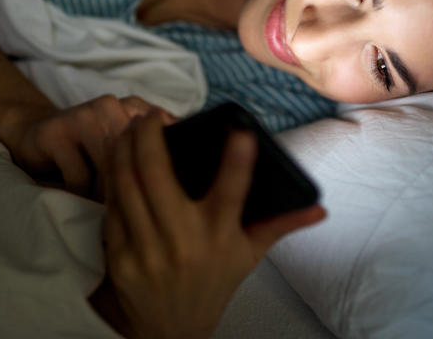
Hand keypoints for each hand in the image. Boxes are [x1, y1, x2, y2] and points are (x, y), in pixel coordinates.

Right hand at [1, 94, 172, 196]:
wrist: (31, 133)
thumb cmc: (85, 148)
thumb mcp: (120, 144)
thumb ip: (153, 150)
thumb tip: (192, 179)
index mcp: (134, 107)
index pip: (162, 139)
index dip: (165, 171)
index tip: (165, 194)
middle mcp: (112, 106)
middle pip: (136, 159)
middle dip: (133, 189)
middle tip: (133, 209)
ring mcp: (84, 116)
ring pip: (109, 169)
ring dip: (105, 193)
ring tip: (103, 202)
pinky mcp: (57, 133)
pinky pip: (80, 177)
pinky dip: (80, 193)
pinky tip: (77, 193)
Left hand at [91, 110, 325, 338]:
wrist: (169, 330)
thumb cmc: (213, 282)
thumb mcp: (249, 254)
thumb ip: (281, 225)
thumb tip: (319, 209)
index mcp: (220, 237)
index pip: (232, 194)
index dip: (238, 161)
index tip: (240, 132)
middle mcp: (184, 241)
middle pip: (158, 175)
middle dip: (149, 136)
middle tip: (150, 115)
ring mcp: (148, 250)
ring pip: (127, 184)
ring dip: (124, 149)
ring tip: (128, 128)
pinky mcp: (121, 257)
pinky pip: (113, 207)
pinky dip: (113, 178)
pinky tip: (116, 160)